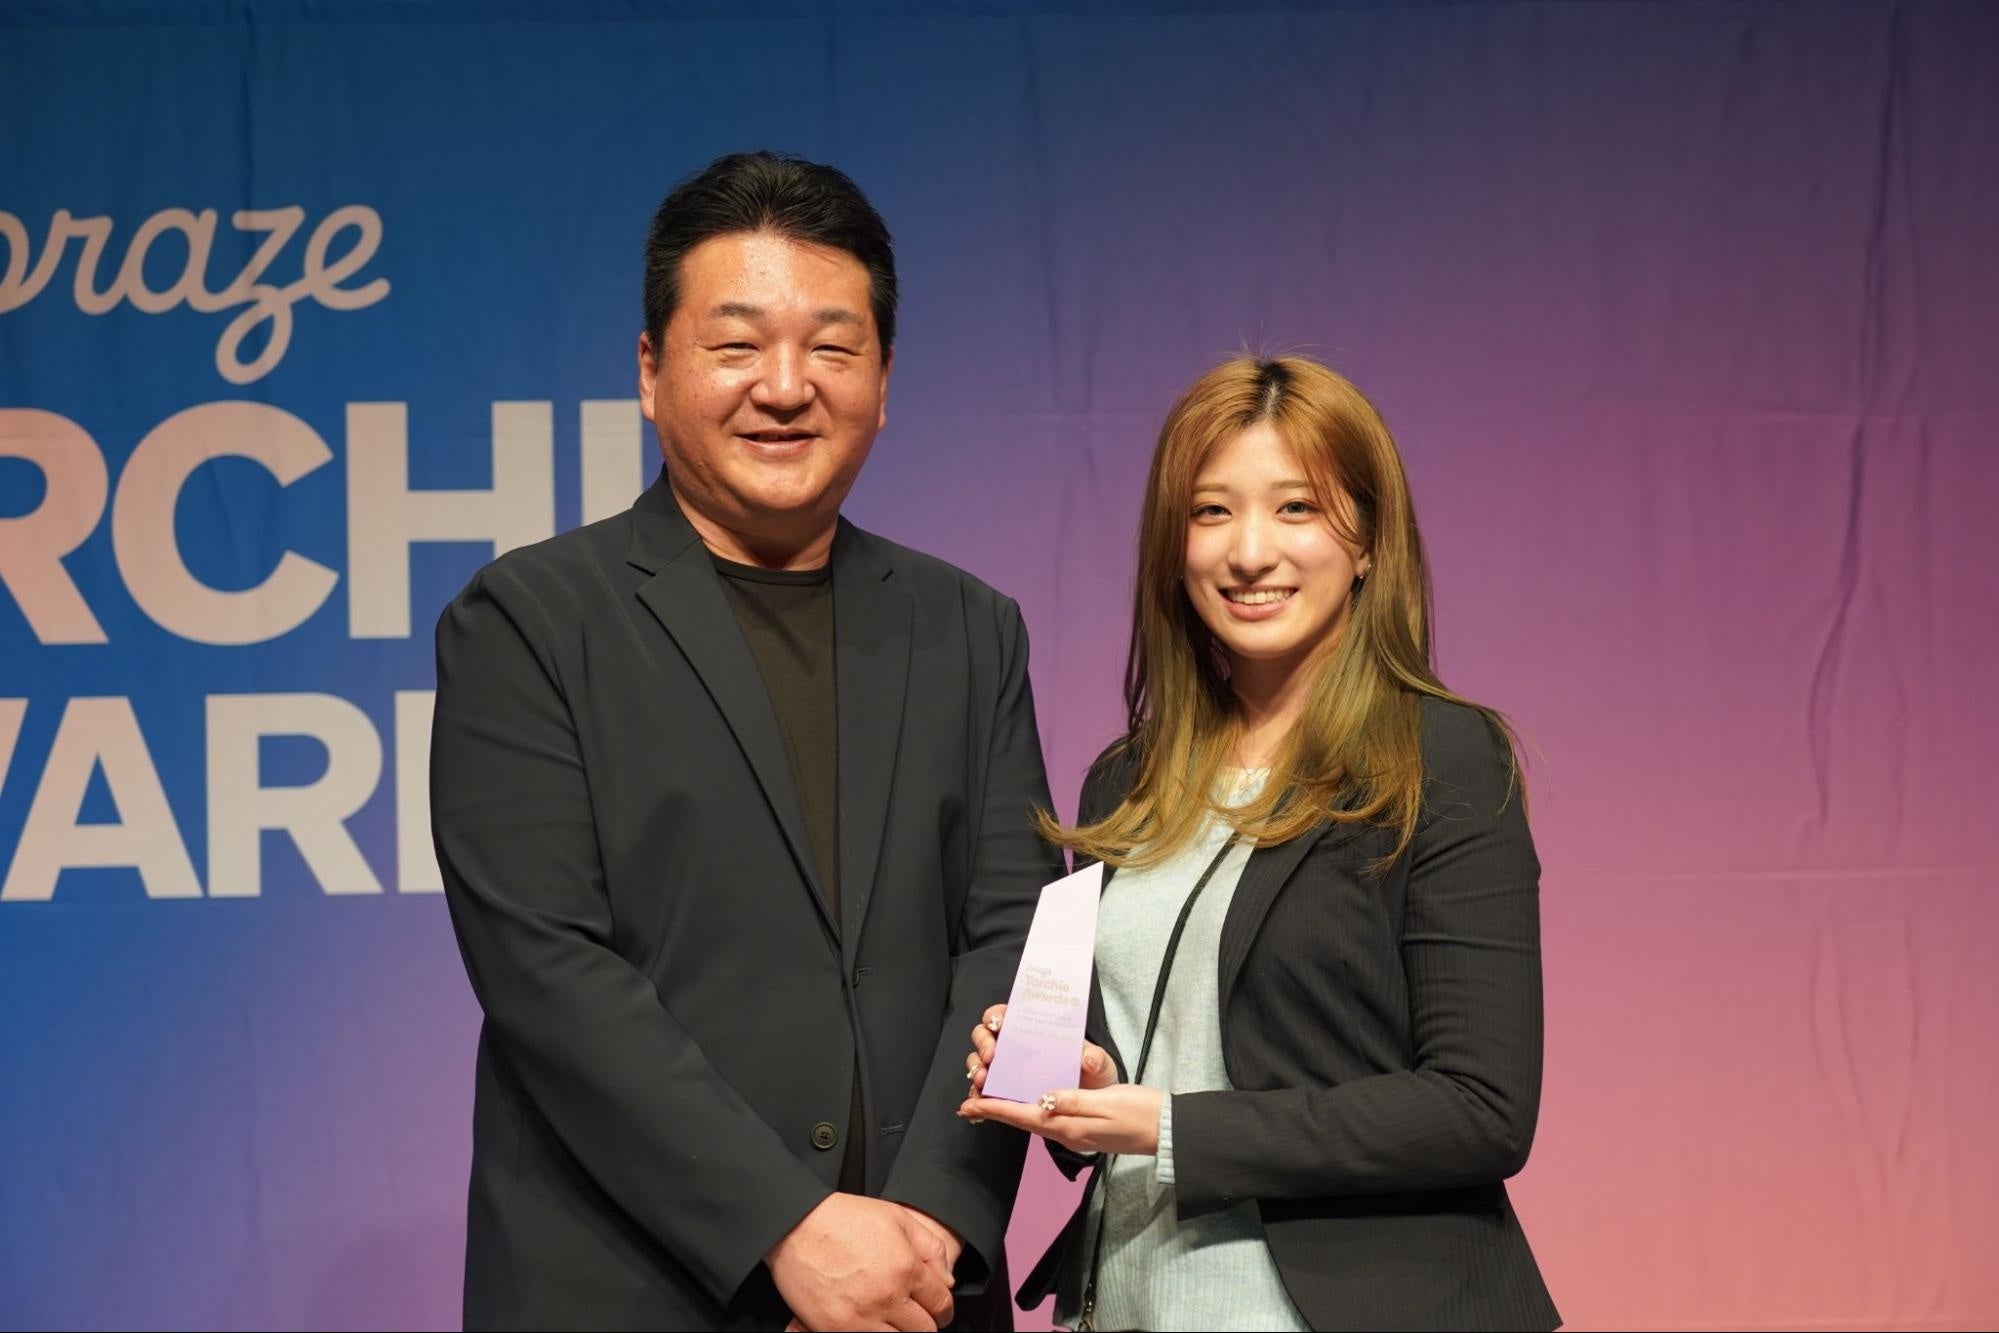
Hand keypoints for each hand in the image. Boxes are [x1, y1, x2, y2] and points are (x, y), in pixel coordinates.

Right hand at [766, 1193, 953, 1330]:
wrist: (795, 1225)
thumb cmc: (845, 1218)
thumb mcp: (897, 1217)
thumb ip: (930, 1248)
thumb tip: (948, 1281)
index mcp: (906, 1268)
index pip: (941, 1304)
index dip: (944, 1309)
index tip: (938, 1310)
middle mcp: (887, 1297)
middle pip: (924, 1331)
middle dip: (925, 1324)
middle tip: (917, 1317)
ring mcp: (860, 1318)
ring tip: (893, 1322)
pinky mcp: (834, 1330)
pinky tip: (871, 1324)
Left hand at [956, 1082, 1164, 1155]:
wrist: (1166, 1129)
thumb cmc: (1139, 1113)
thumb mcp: (1106, 1103)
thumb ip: (1073, 1101)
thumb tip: (1041, 1100)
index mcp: (1068, 1127)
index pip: (1023, 1117)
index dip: (994, 1109)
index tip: (967, 1105)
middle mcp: (1066, 1133)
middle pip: (1022, 1121)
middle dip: (995, 1111)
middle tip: (969, 1103)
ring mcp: (1075, 1132)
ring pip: (1033, 1120)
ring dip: (1010, 1111)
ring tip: (990, 1100)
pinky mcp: (1084, 1128)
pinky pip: (1047, 1119)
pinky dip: (1029, 1110)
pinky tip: (1028, 1100)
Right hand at [962, 1003, 1117, 1105]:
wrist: (1092, 1108)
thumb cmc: (1092, 1078)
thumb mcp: (1099, 1065)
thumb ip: (1095, 1059)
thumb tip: (1088, 1059)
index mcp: (1033, 1031)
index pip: (1006, 1014)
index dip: (996, 1016)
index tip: (998, 1024)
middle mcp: (1014, 1048)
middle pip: (984, 1035)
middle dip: (982, 1043)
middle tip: (990, 1057)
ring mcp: (1005, 1071)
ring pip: (977, 1061)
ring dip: (975, 1069)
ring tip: (983, 1082)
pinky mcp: (1002, 1095)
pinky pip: (981, 1092)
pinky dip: (976, 1098)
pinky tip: (977, 1106)